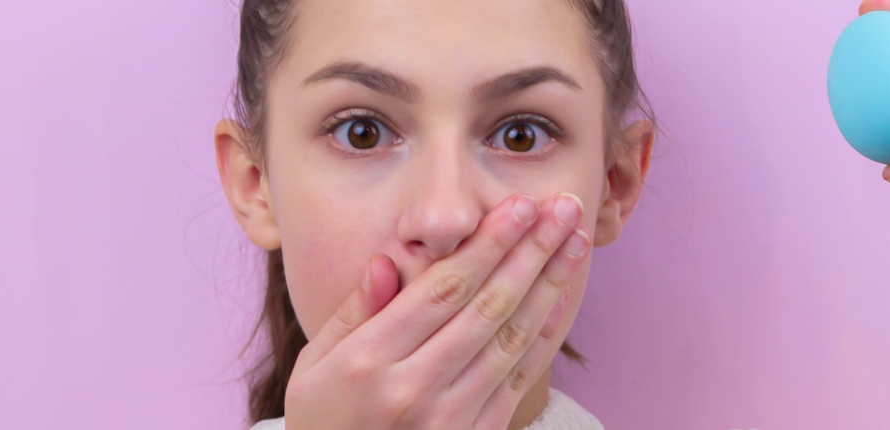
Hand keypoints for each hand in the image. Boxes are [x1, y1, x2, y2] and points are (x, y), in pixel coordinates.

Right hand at [283, 194, 589, 428]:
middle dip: (531, 250)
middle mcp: (413, 389)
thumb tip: (387, 261)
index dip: (487, 244)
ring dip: (549, 284)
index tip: (519, 206)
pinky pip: (518, 378)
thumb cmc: (323, 420)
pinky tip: (561, 297)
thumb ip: (352, 312)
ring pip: (511, 337)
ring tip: (576, 241)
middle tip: (564, 208)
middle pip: (487, 306)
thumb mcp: (314, 366)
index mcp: (368, 361)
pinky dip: (544, 335)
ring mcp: (449, 418)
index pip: (442, 290)